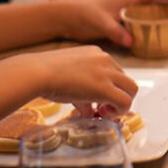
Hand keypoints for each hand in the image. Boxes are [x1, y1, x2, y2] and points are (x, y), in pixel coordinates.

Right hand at [16, 46, 138, 113]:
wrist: (36, 72)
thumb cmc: (43, 74)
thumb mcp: (66, 78)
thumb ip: (81, 94)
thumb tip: (88, 111)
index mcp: (96, 53)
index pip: (114, 72)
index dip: (109, 88)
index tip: (98, 99)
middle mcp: (105, 59)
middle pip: (125, 80)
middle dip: (118, 95)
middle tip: (103, 108)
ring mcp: (107, 72)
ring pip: (131, 89)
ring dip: (121, 103)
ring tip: (104, 112)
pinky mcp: (105, 87)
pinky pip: (125, 101)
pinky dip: (120, 111)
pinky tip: (104, 114)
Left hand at [59, 0, 167, 47]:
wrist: (69, 18)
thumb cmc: (84, 14)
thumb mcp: (100, 22)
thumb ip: (115, 31)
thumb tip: (132, 41)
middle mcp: (130, 3)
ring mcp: (127, 12)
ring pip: (151, 11)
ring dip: (162, 16)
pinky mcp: (122, 22)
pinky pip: (142, 22)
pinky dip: (151, 27)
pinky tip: (152, 38)